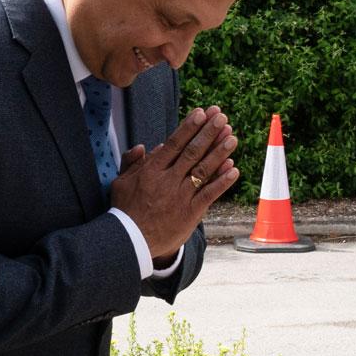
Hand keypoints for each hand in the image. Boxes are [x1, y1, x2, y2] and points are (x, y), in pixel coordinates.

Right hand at [111, 106, 238, 257]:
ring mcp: (181, 196)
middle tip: (221, 118)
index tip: (201, 113)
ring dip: (219, 153)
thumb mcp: (121, 183)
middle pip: (192, 152)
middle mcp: (168, 181)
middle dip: (208, 133)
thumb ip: (132, 163)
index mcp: (151, 171)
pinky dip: (222, 182)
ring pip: (203, 170)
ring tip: (232, 137)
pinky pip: (209, 194)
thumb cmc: (125, 210)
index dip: (189, 127)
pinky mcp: (191, 213)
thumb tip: (145, 146)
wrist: (131, 242)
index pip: (174, 144)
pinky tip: (234, 169)